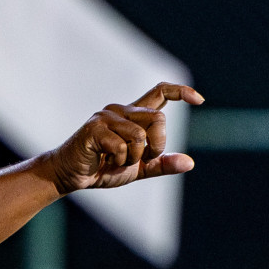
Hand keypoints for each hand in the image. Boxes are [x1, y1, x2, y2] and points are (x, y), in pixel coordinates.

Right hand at [39, 82, 203, 193]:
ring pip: (140, 136)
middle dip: (157, 145)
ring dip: (133, 158)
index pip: (160, 92)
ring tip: (115, 161)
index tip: (199, 100)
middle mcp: (120, 110)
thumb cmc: (101, 169)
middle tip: (139, 159)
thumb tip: (189, 163)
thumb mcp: (137, 168)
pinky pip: (122, 146)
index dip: (181, 92)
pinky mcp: (94, 129)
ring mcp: (106, 117)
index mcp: (133, 116)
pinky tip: (103, 161)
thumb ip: (160, 164)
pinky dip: (118, 161)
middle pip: (158, 119)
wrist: (69, 176)